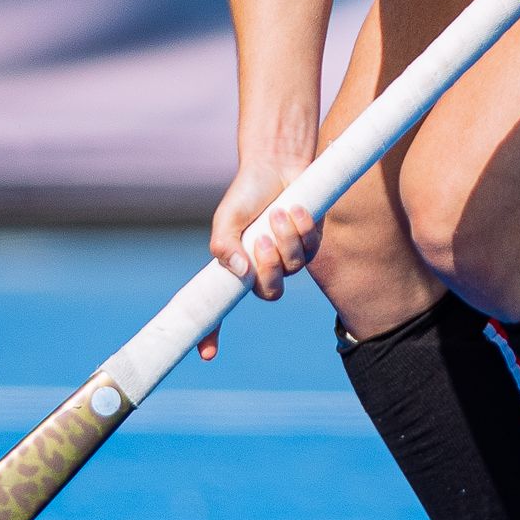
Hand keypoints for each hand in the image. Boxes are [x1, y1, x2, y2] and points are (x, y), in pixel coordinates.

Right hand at [203, 162, 318, 357]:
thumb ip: (225, 245)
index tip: (207, 354)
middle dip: (269, 268)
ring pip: (293, 269)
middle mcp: (262, 269)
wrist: (276, 165)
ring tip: (279, 213)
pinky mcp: (311, 245)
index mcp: (236, 268)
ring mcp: (288, 259)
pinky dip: (302, 229)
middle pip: (269, 292)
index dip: (212, 333)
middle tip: (262, 239)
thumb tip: (240, 272)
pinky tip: (296, 209)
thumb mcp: (227, 219)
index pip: (220, 309)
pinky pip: (310, 250)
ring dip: (286, 241)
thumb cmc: (247, 194)